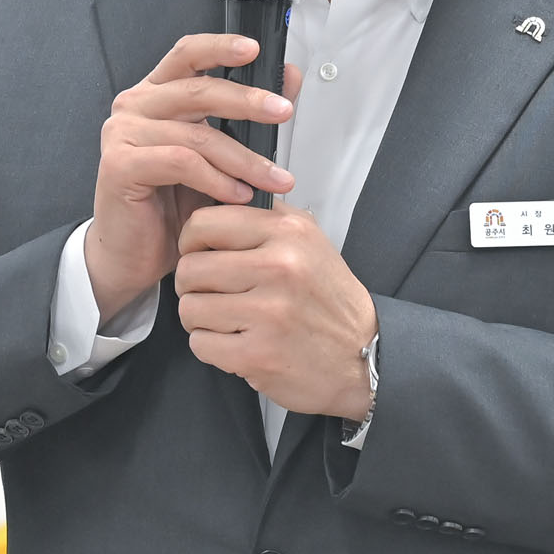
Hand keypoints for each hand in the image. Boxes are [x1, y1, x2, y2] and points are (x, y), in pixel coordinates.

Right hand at [87, 35, 298, 320]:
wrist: (133, 255)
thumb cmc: (172, 204)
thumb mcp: (219, 154)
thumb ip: (248, 115)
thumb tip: (290, 78)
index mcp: (157, 94)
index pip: (187, 54)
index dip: (220, 47)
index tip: (254, 49)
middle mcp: (135, 106)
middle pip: (198, 90)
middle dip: (248, 101)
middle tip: (283, 112)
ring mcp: (123, 134)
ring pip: (197, 134)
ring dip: (243, 158)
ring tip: (273, 179)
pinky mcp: (120, 165)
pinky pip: (181, 163)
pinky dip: (217, 179)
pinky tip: (238, 195)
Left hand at [175, 201, 377, 419]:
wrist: (363, 355)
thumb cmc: (329, 299)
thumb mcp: (308, 240)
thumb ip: (263, 217)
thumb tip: (212, 199)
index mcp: (288, 232)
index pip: (204, 223)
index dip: (190, 242)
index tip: (199, 254)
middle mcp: (279, 267)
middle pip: (190, 269)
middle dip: (192, 286)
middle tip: (211, 294)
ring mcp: (269, 312)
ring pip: (190, 308)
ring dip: (201, 319)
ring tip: (227, 319)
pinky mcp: (258, 354)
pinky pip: (201, 344)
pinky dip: (211, 347)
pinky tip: (236, 343)